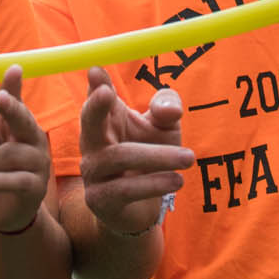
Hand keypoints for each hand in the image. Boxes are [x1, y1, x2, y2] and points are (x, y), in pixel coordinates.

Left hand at [0, 66, 51, 234]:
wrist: (0, 210)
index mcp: (13, 124)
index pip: (15, 102)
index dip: (14, 85)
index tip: (13, 69)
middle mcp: (30, 138)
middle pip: (24, 119)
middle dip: (12, 108)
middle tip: (0, 98)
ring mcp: (38, 161)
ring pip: (12, 155)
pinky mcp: (37, 185)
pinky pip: (17, 179)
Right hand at [77, 67, 191, 235]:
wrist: (141, 208)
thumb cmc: (151, 157)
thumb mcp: (164, 129)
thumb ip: (167, 112)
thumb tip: (170, 110)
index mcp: (106, 119)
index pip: (97, 97)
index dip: (96, 84)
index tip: (97, 70)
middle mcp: (93, 142)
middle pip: (88, 121)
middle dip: (95, 106)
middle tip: (109, 93)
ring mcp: (93, 171)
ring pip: (119, 156)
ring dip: (158, 156)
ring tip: (190, 157)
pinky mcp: (100, 199)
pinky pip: (125, 189)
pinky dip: (154, 183)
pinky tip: (177, 180)